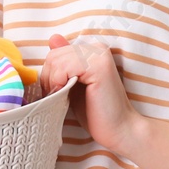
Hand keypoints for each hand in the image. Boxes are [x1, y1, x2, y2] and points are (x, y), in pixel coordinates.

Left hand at [39, 33, 143, 153]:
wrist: (119, 130)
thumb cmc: (96, 112)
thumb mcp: (74, 84)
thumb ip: (65, 63)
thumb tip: (53, 38)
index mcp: (92, 50)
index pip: (55, 53)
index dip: (49, 75)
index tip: (56, 92)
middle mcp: (97, 47)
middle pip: (53, 55)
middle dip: (49, 79)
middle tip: (59, 96)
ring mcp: (98, 55)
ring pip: (56, 61)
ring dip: (53, 83)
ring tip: (63, 96)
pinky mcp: (98, 66)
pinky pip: (64, 68)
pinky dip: (59, 83)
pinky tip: (67, 94)